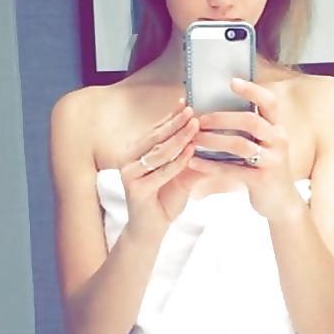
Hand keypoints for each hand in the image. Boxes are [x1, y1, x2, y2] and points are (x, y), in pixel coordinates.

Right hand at [119, 99, 206, 236]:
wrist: (151, 230)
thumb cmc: (163, 200)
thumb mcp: (178, 174)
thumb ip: (186, 155)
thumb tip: (205, 134)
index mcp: (134, 153)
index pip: (155, 131)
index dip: (170, 118)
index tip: (185, 104)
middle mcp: (128, 160)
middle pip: (156, 138)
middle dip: (176, 123)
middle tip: (192, 111)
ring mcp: (129, 174)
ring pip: (159, 152)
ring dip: (179, 138)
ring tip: (195, 125)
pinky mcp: (135, 189)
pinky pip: (162, 172)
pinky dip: (178, 161)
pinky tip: (192, 150)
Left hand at [188, 78, 299, 219]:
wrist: (280, 203)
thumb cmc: (265, 169)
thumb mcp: (263, 146)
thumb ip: (249, 129)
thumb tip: (218, 109)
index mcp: (277, 128)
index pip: (269, 102)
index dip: (252, 90)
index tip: (231, 81)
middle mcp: (278, 140)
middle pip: (251, 120)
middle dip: (222, 118)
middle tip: (200, 119)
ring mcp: (272, 160)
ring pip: (240, 145)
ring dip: (213, 140)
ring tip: (193, 139)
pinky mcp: (262, 179)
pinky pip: (233, 169)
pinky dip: (210, 165)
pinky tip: (193, 162)